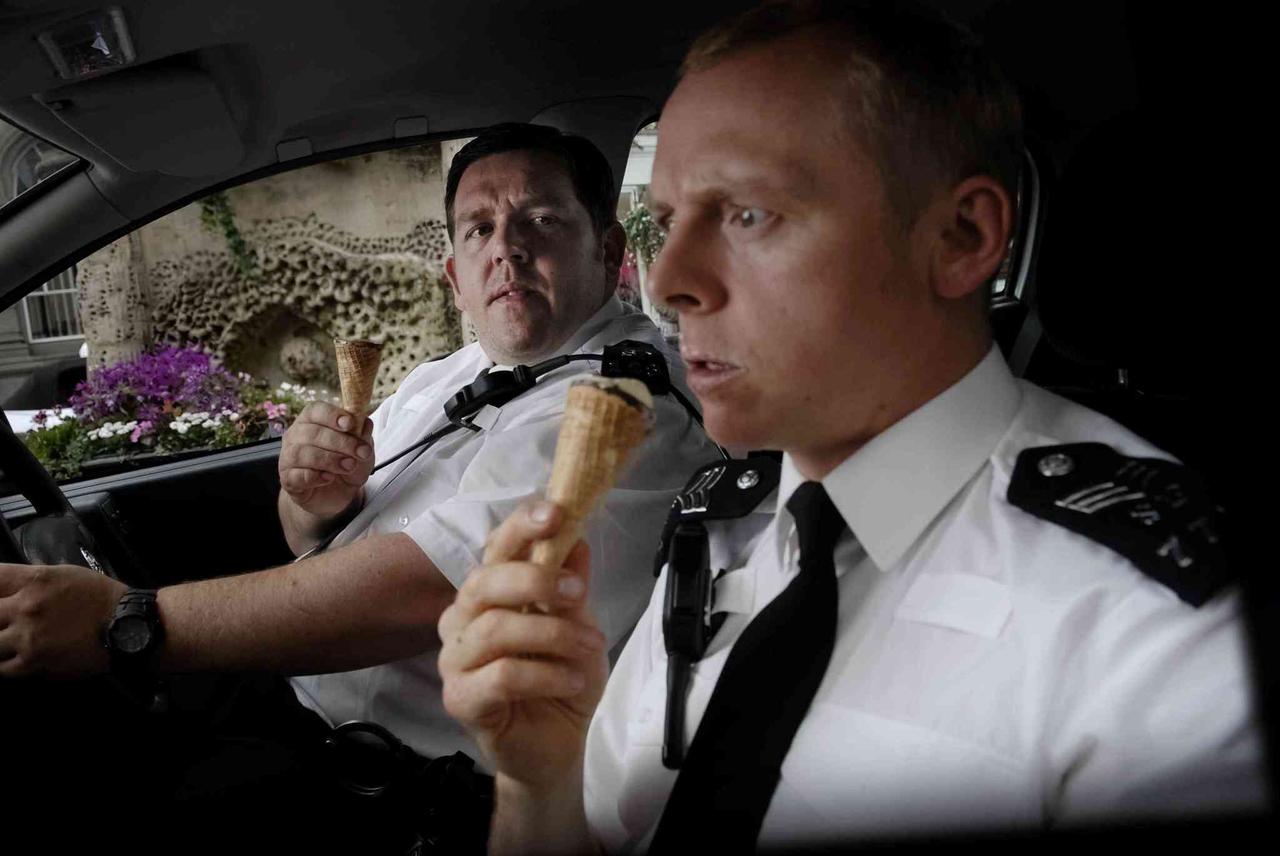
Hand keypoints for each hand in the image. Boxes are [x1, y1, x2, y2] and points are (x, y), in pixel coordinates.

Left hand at [0, 563, 125, 676]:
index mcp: (35, 580)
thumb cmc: (102, 599)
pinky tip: (16, 658)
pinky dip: (6, 664)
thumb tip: (7, 588)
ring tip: (10, 642)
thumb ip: (33, 580)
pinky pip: (1, 668)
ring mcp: (27, 636)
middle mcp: (27, 607)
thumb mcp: (67, 575)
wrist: (128, 628)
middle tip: (6, 624)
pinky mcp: (33, 663)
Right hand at [278, 402, 374, 517]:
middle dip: (340, 442)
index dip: (332, 415)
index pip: (315, 410)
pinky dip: (315, 476)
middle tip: (360, 453)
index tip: (349, 424)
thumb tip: (365, 422)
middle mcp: (296, 436)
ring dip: (329, 459)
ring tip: (349, 466)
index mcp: (312, 421)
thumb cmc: (346, 464)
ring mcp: (288, 458)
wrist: (336, 494)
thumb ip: (363, 435)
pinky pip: (297, 475)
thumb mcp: (361, 449)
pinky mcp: (287, 479)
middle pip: (311, 432)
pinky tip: (329, 478)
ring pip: (302, 453)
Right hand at [439, 501, 607, 789]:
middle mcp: (463, 618)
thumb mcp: (579, 623)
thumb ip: (571, 583)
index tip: (555, 512)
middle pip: (485, 581)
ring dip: (552, 634)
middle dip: (536, 579)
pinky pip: (502, 676)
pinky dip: (545, 674)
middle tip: (579, 593)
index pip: (496, 548)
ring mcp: (456, 659)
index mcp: (489, 591)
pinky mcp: (460, 698)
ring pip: (496, 629)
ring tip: (589, 647)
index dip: (521, 526)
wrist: (556, 741)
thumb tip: (578, 537)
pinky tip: (571, 680)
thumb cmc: (560, 676)